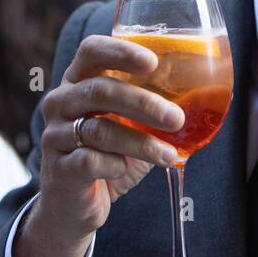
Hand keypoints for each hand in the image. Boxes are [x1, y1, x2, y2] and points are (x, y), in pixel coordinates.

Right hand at [13, 34, 184, 256]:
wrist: (73, 205)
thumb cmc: (107, 155)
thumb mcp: (127, 125)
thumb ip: (148, 108)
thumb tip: (202, 95)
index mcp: (77, 81)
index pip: (91, 51)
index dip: (120, 52)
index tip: (153, 62)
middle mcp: (60, 102)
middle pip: (100, 90)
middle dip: (143, 103)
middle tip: (176, 118)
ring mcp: (55, 135)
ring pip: (100, 130)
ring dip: (141, 143)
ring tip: (168, 154)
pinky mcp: (59, 169)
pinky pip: (90, 161)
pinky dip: (115, 165)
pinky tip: (125, 169)